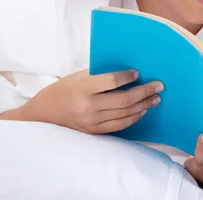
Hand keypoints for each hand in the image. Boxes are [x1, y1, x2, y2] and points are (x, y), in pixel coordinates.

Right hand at [14, 69, 162, 133]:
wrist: (43, 113)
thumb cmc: (64, 89)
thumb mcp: (79, 76)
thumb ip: (101, 74)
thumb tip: (129, 71)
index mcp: (83, 88)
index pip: (111, 81)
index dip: (127, 77)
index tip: (138, 72)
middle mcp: (88, 106)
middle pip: (123, 100)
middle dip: (145, 92)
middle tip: (159, 86)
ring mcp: (91, 121)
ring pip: (125, 114)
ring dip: (143, 105)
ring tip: (155, 98)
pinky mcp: (94, 131)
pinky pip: (119, 125)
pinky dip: (133, 117)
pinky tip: (142, 110)